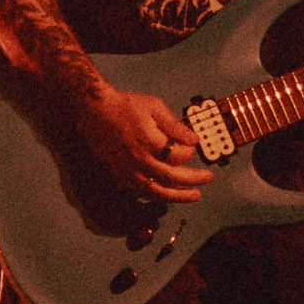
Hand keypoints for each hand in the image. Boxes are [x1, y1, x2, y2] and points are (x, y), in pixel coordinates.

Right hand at [74, 82, 214, 202]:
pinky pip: (141, 193)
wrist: (94, 111)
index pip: (178, 156)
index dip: (190, 153)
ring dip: (178, 196)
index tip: (193, 147)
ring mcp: (127, 171)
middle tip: (208, 178)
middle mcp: (138, 160)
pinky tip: (169, 195)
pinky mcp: (119, 176)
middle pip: (172, 178)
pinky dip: (157, 196)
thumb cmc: (125, 106)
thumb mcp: (154, 107)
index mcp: (149, 142)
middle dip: (193, 179)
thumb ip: (175, 125)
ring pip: (157, 192)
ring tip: (194, 196)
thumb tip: (194, 139)